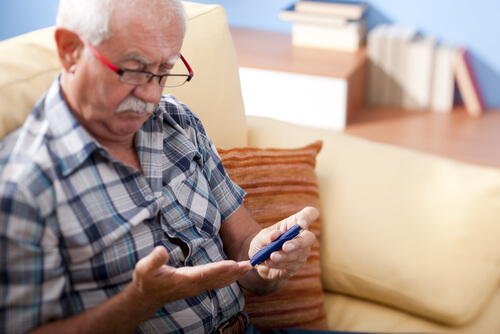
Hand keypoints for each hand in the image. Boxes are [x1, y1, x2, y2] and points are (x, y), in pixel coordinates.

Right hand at [129, 246, 252, 311]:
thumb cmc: (146, 280)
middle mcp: (193, 285)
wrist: (146, 297)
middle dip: (234, 271)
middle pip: (217, 278)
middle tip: (250, 264)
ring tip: (249, 266)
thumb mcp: (145, 268)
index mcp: (183, 279)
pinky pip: (217, 282)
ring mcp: (196, 287)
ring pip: (219, 281)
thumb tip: (161, 250)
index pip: (204, 273)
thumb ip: (154, 260)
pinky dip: (229, 277)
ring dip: (235, 274)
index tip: (233, 264)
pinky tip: (237, 273)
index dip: (219, 268)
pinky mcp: (197, 286)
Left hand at [248, 207, 317, 280]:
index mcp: (294, 223)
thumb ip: (268, 236)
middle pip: (310, 238)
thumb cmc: (263, 243)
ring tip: (272, 256)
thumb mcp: (261, 237)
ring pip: (298, 255)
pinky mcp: (296, 266)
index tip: (301, 225)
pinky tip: (269, 262)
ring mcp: (301, 253)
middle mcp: (302, 237)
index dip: (307, 218)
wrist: (258, 261)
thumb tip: (277, 234)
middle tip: (284, 247)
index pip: (310, 214)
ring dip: (284, 256)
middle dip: (298, 243)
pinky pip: (290, 265)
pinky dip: (278, 264)